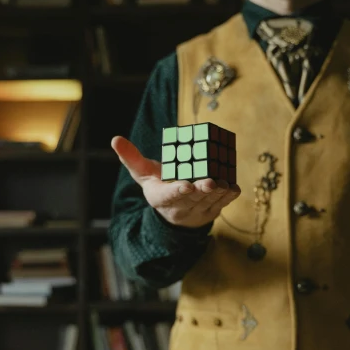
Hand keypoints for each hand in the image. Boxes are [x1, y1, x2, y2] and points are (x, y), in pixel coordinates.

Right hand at [111, 135, 240, 228]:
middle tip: (211, 182)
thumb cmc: (158, 186)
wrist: (175, 211)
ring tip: (224, 182)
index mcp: (161, 197)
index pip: (168, 196)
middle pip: (192, 199)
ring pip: (208, 201)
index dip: (178, 191)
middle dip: (202, 190)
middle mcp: (179, 207)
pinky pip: (221, 204)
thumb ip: (131, 158)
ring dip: (218, 192)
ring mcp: (197, 211)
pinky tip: (233, 188)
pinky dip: (228, 196)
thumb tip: (115, 139)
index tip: (186, 185)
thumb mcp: (143, 174)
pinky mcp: (211, 210)